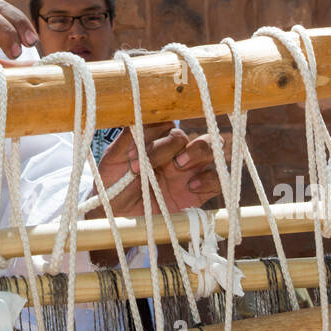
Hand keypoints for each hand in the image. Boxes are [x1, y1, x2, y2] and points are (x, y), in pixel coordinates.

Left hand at [93, 122, 225, 217]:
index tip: (132, 155)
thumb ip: (125, 140)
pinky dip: (209, 179)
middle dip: (171, 145)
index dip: (151, 135)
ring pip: (211, 148)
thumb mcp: (113, 160)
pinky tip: (191, 186)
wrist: (119, 212)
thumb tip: (135, 118)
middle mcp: (176, 150)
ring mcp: (190, 169)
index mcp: (157, 138)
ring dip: (197, 152)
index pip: (164, 123)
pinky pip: (218, 179)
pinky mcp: (199, 192)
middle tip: (152, 161)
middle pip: (185, 134)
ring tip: (178, 165)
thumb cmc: (115, 181)